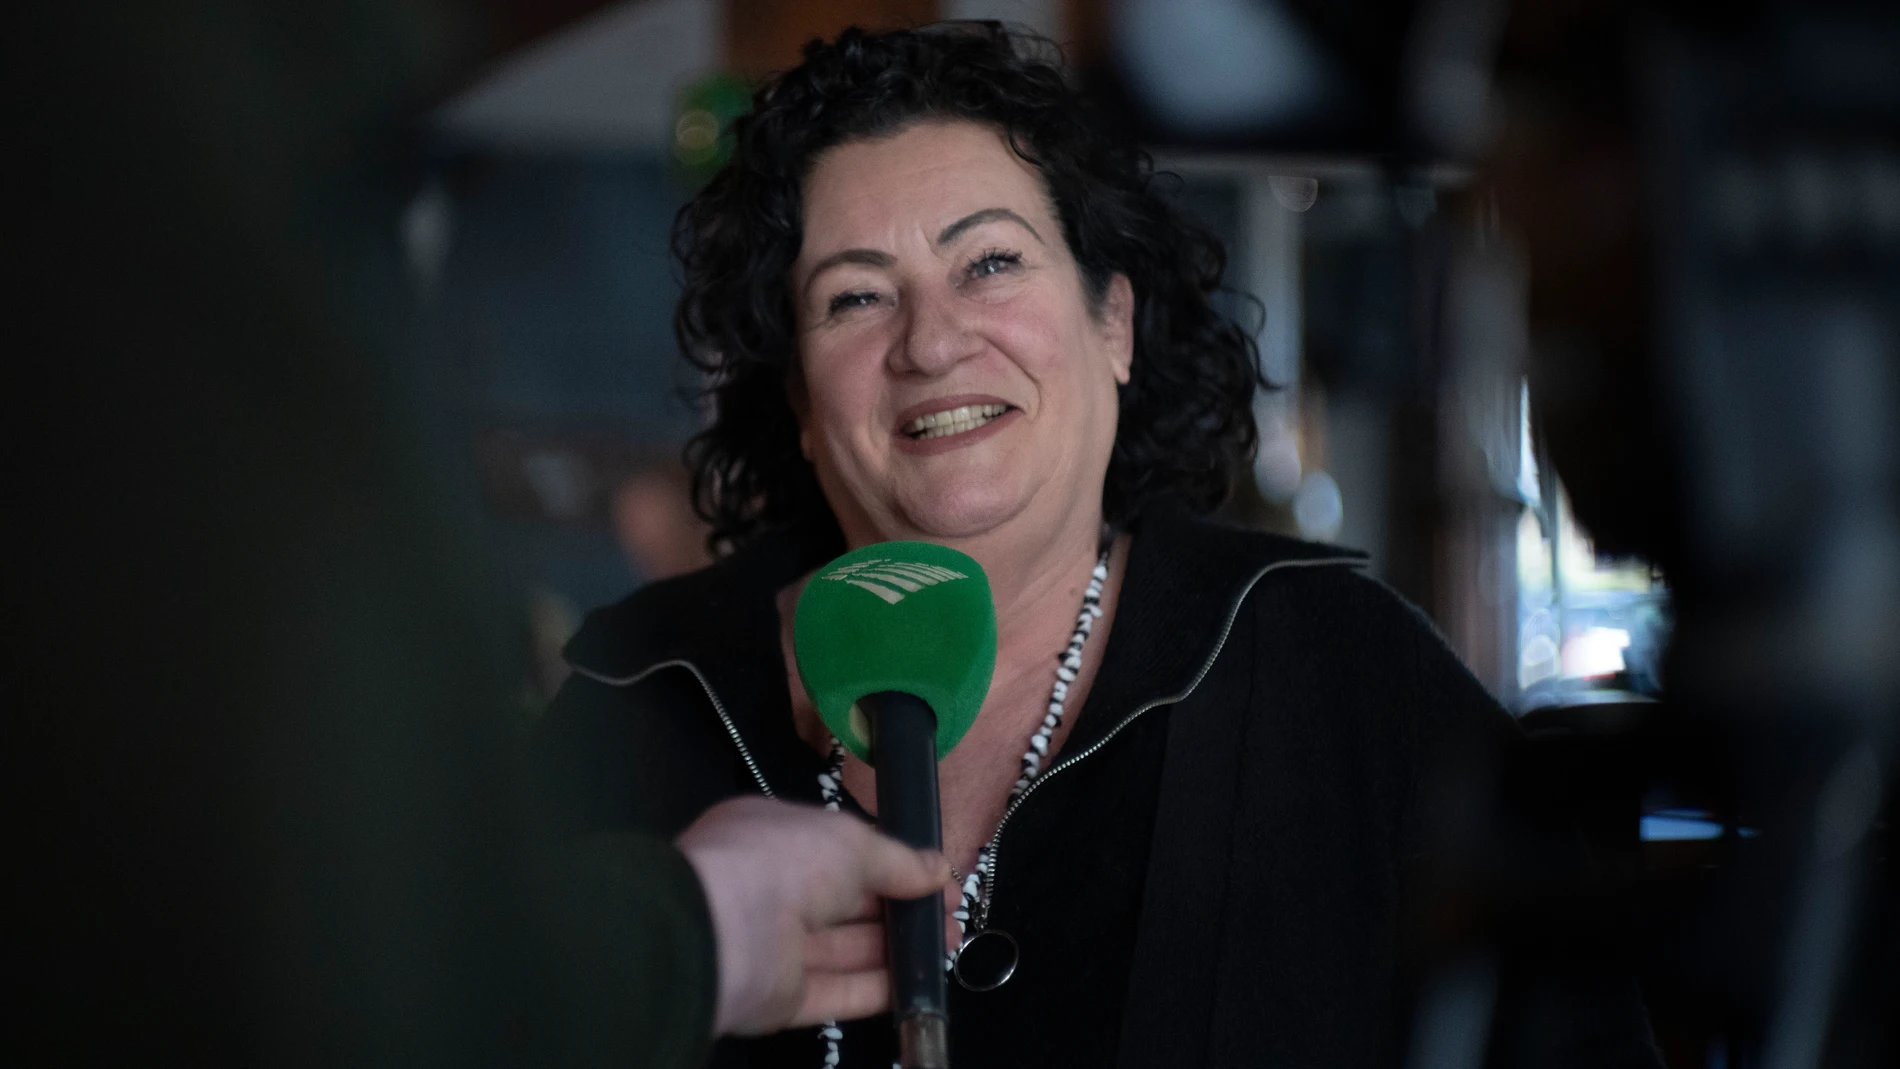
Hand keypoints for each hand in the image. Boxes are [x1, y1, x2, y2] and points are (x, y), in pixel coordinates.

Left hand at [676, 795, 955, 1035]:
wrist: (721, 930)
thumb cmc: (784, 862)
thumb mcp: (853, 842)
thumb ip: (898, 860)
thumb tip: (939, 869)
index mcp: (776, 836)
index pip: (840, 851)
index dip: (890, 863)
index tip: (935, 877)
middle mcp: (772, 889)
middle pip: (845, 902)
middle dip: (899, 909)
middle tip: (950, 918)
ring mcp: (773, 946)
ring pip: (843, 950)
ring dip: (895, 951)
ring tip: (946, 950)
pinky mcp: (778, 997)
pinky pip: (833, 992)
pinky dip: (874, 990)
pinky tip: (916, 987)